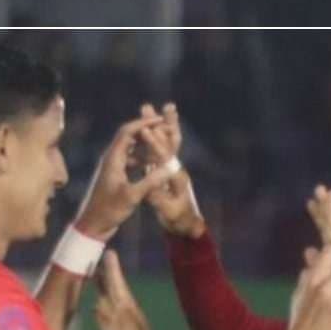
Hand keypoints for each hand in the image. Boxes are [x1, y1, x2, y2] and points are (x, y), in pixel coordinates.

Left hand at [75, 109, 173, 238]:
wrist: (94, 226)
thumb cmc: (109, 210)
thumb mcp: (132, 196)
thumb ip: (150, 181)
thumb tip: (170, 167)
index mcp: (113, 158)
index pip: (127, 132)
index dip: (143, 123)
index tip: (160, 120)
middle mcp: (112, 158)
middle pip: (129, 137)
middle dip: (146, 131)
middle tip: (165, 129)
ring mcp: (114, 167)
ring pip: (132, 149)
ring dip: (146, 145)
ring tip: (163, 145)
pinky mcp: (117, 176)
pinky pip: (132, 161)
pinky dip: (143, 158)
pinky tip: (155, 163)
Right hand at [94, 249, 159, 329]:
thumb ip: (115, 321)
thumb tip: (99, 301)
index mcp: (127, 310)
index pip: (117, 284)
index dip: (112, 269)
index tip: (107, 252)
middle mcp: (123, 313)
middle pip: (110, 288)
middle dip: (104, 272)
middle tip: (94, 254)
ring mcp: (119, 323)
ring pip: (106, 299)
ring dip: (100, 286)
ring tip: (92, 272)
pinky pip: (104, 316)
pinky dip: (99, 306)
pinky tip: (95, 302)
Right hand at [139, 103, 205, 237]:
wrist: (186, 224)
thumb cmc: (177, 219)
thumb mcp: (168, 211)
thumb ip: (160, 199)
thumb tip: (151, 189)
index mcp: (175, 176)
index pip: (164, 156)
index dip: (155, 143)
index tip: (146, 130)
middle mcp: (176, 168)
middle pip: (170, 141)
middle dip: (161, 122)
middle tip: (152, 105)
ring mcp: (172, 167)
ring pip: (166, 141)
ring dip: (158, 123)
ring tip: (147, 107)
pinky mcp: (167, 169)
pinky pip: (160, 149)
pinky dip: (153, 136)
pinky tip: (144, 127)